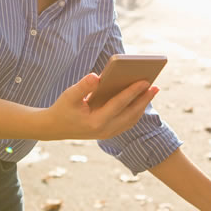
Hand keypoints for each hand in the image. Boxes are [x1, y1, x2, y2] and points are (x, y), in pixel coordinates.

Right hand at [41, 73, 157, 140]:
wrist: (54, 128)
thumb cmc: (62, 108)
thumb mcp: (69, 95)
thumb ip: (83, 86)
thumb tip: (97, 76)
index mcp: (96, 122)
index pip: (119, 105)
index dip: (132, 92)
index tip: (145, 81)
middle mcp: (104, 130)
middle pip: (130, 114)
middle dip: (144, 100)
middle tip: (156, 86)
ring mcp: (107, 133)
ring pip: (131, 120)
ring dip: (142, 106)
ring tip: (152, 91)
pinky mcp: (108, 133)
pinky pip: (127, 122)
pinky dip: (135, 111)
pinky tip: (141, 100)